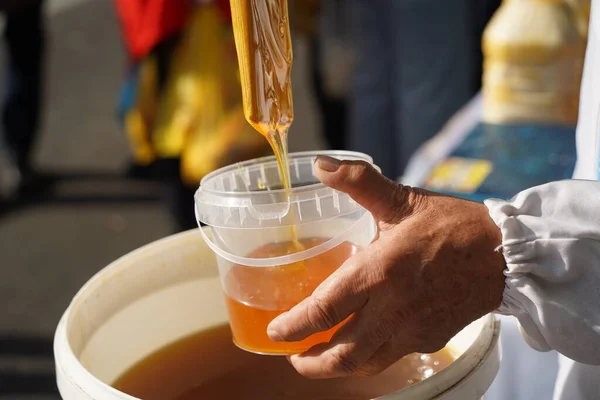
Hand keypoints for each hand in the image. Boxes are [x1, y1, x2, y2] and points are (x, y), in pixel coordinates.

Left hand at [267, 156, 505, 378]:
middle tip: (292, 356)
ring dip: (335, 369)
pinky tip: (359, 348)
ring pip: (364, 364)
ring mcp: (412, 329)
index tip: (275, 332)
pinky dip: (365, 361)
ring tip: (318, 361)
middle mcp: (392, 309)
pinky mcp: (428, 339)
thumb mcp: (402, 199)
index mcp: (380, 272)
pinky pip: (388, 358)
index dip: (293, 327)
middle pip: (340, 353)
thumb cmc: (452, 226)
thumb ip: (358, 181)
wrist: (506, 255)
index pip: (324, 311)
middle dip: (309, 362)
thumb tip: (319, 164)